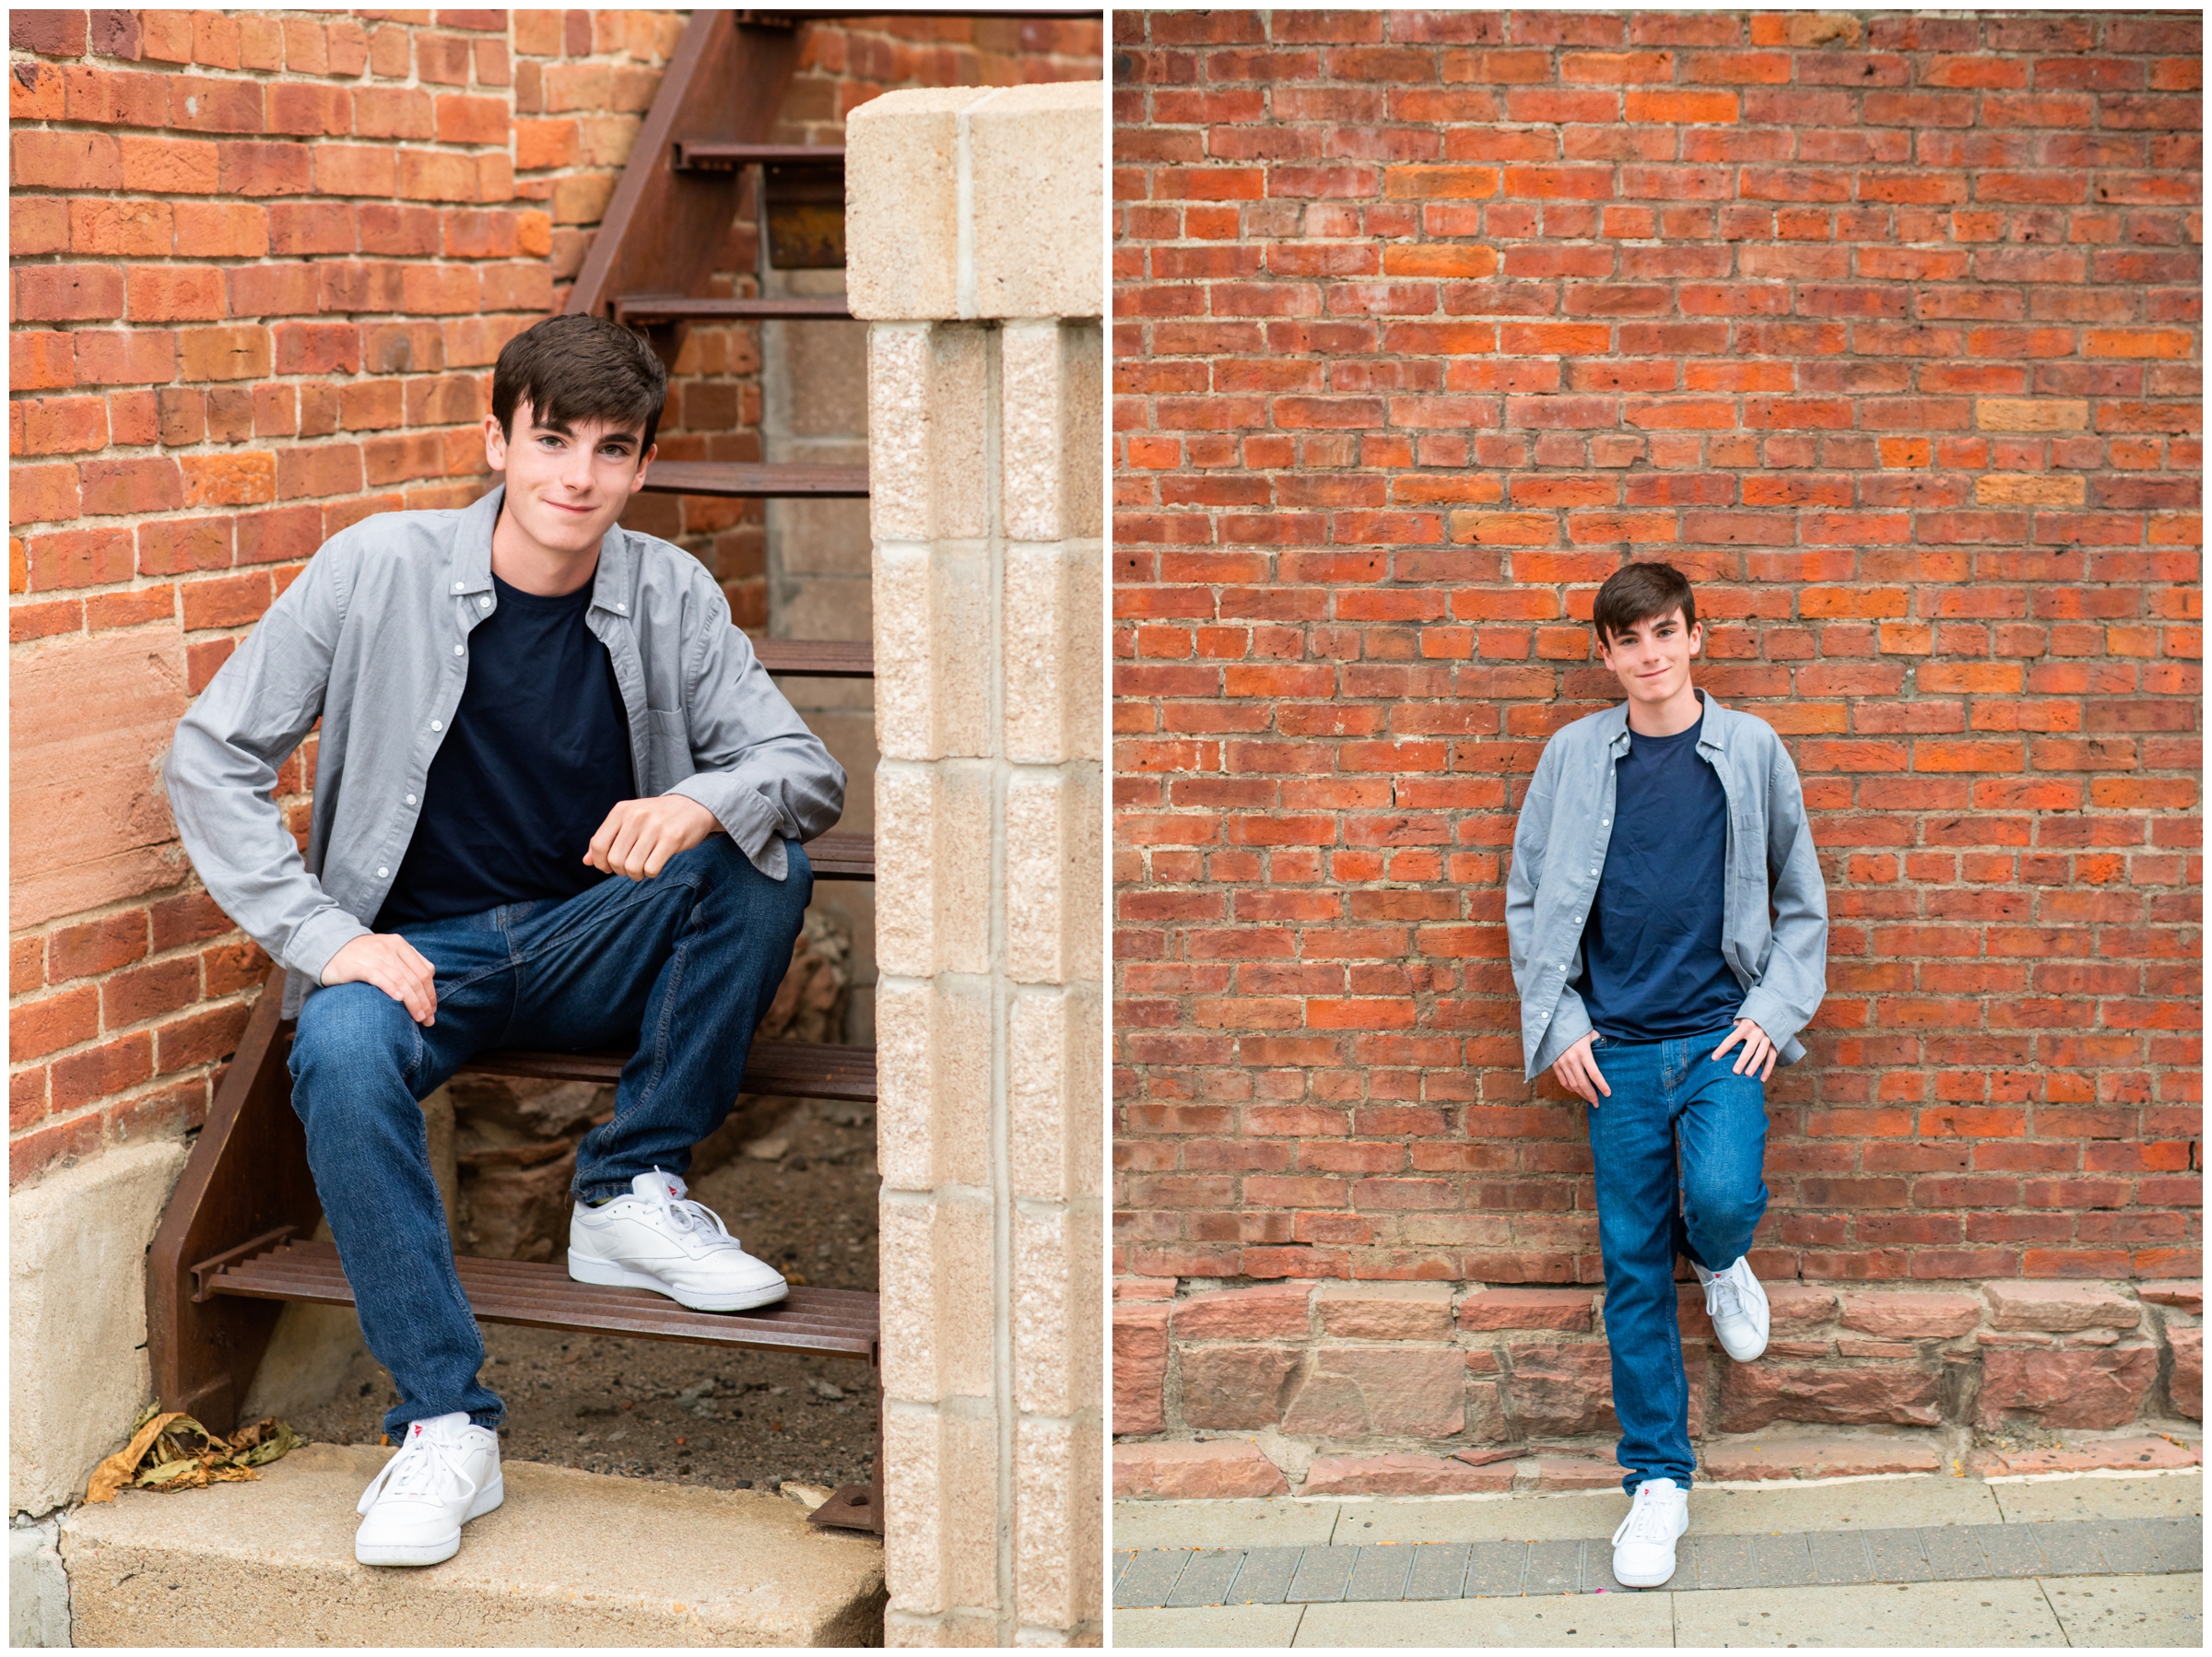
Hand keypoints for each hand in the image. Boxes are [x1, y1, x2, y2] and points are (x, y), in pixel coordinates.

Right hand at [321, 933, 437, 1025]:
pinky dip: (391, 989)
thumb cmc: (362, 957)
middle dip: (424, 1001)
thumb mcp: (387, 954)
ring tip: (418, 1018)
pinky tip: (399, 1001)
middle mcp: (389, 948)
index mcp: (400, 944)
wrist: (328, 946)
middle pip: (415, 978)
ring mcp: (373, 955)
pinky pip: (378, 977)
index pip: (424, 971)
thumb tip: (428, 986)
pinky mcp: (357, 965)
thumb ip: (407, 965)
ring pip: (401, 980)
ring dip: (413, 1001)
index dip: (431, 993)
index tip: (432, 1011)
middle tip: (428, 1020)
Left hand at [585, 794, 719, 879]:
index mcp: (621, 810)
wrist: (693, 806)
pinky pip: (651, 868)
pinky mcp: (672, 838)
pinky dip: (651, 874)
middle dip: (621, 870)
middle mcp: (636, 816)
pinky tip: (655, 866)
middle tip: (631, 867)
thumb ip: (607, 839)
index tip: (609, 867)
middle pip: (614, 859)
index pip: (598, 844)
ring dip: (636, 875)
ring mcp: (654, 827)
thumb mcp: (628, 821)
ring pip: (632, 867)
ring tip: (643, 868)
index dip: (600, 862)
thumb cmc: (656, 818)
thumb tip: (587, 862)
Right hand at [1551, 1030, 1610, 1106]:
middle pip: (1583, 1083)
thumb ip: (1599, 1044)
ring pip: (1573, 1085)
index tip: (1608, 1094)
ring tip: (1589, 1099)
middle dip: (1591, 1095)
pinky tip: (1577, 1091)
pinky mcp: (1555, 1064)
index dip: (1602, 1086)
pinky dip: (1570, 1088)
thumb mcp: (1591, 1034)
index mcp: (1583, 1052)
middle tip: (1598, 1103)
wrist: (1555, 1023)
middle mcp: (1571, 1060)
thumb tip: (1609, 1053)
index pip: (1594, 1074)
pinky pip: (1563, 1081)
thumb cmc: (1576, 1028)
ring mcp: (1562, 1063)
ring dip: (1582, 1094)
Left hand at [1713, 1017, 1777, 1081]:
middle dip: (1742, 1060)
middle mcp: (1757, 1032)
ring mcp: (1767, 1038)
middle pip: (1749, 1049)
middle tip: (1735, 1071)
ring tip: (1748, 1075)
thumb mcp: (1741, 1018)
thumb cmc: (1751, 1017)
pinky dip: (1768, 1069)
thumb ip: (1734, 1028)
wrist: (1773, 1011)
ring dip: (1755, 1065)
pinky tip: (1762, 1079)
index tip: (1714, 1058)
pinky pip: (1772, 1058)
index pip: (1731, 1039)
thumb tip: (1722, 1039)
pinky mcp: (1775, 1044)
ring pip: (1761, 1054)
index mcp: (1746, 1025)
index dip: (1722, 1049)